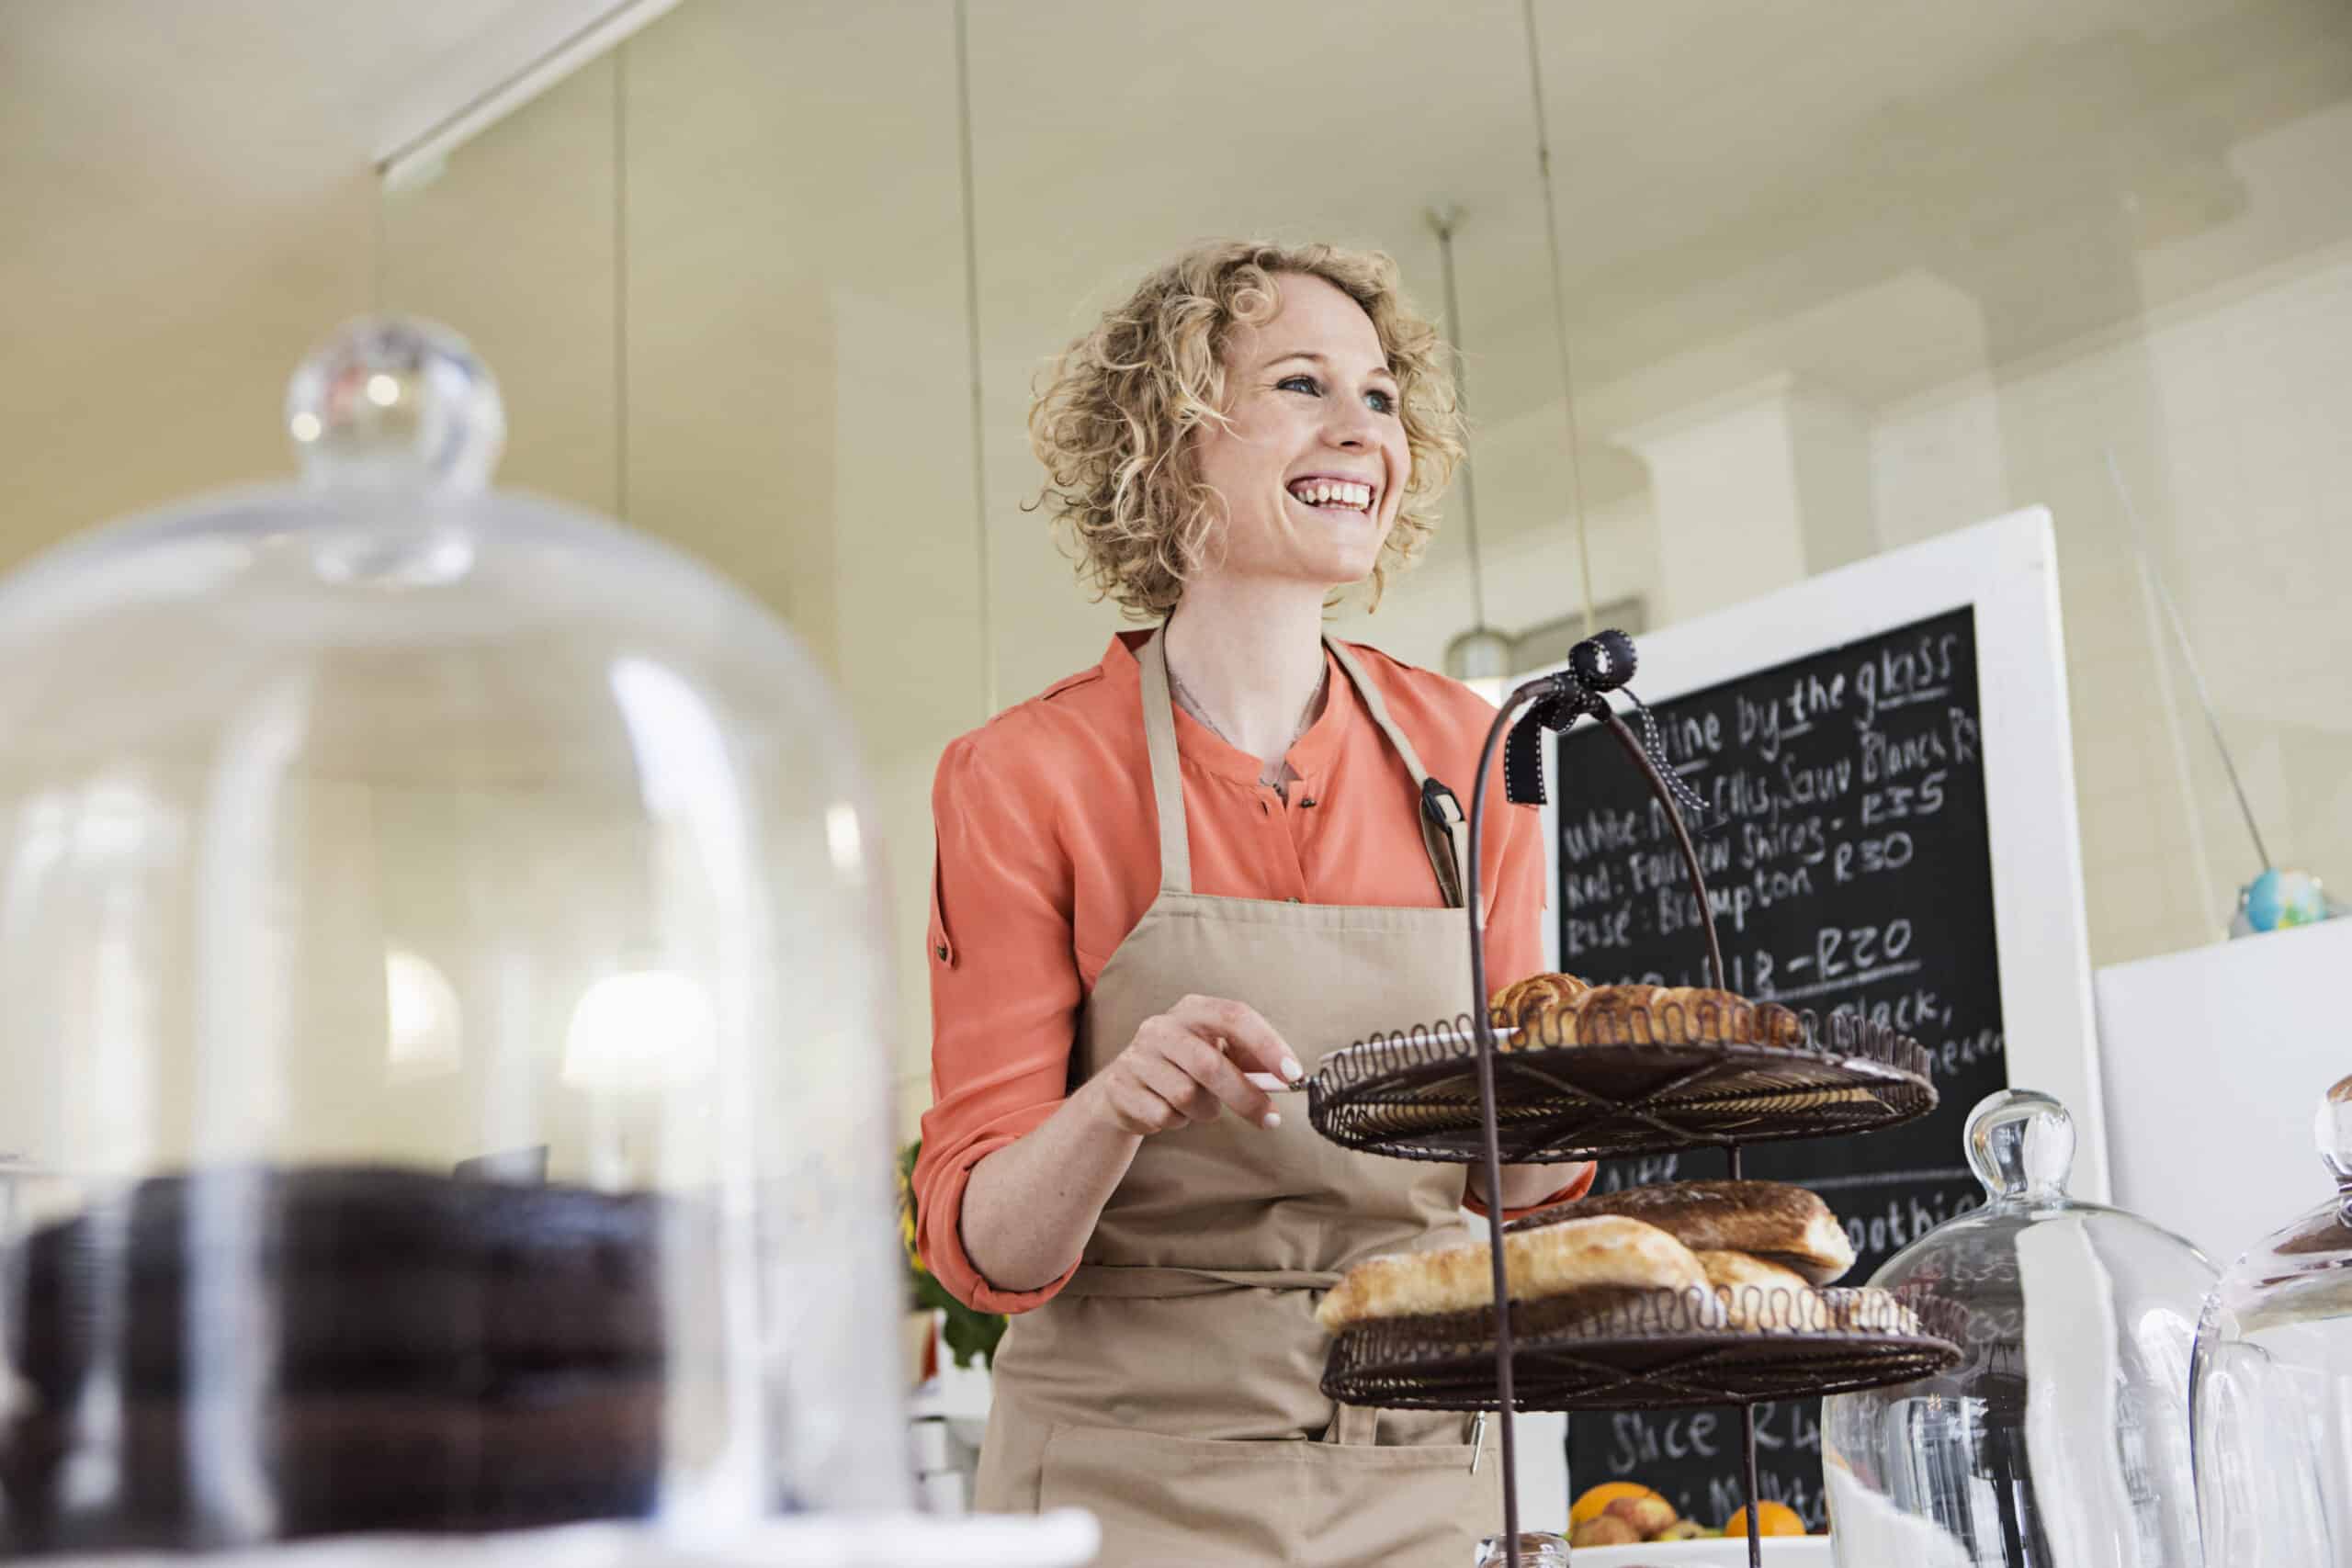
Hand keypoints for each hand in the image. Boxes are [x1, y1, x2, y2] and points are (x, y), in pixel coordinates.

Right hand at [1087, 994, 1303, 1136]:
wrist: (1124, 1087)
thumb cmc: (1184, 1067)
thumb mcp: (1216, 1052)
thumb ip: (1249, 1061)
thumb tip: (1287, 1078)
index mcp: (1192, 1009)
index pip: (1235, 1016)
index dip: (1267, 1045)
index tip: (1292, 1074)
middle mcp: (1162, 1027)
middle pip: (1210, 1064)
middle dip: (1246, 1097)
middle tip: (1271, 1119)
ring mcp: (1137, 1056)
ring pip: (1188, 1096)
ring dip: (1206, 1111)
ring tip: (1200, 1105)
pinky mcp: (1121, 1088)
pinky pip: (1165, 1116)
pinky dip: (1178, 1121)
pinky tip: (1171, 1110)